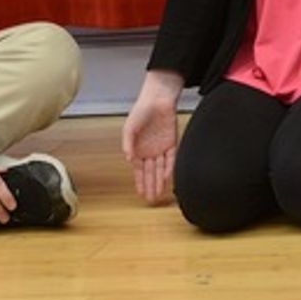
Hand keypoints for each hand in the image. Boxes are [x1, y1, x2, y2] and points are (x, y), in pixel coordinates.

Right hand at [122, 70, 182, 203]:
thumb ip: (128, 143)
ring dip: (159, 181)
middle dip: (150, 186)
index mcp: (138, 148)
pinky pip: (171, 158)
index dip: (140, 182)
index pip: (139, 170)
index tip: (141, 194)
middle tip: (151, 200)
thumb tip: (128, 158)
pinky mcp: (172, 142)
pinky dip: (169, 168)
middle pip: (150, 172)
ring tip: (158, 194)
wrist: (157, 99)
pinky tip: (167, 178)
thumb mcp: (129, 128)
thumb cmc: (141, 111)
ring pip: (160, 168)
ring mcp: (161, 148)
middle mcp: (150, 150)